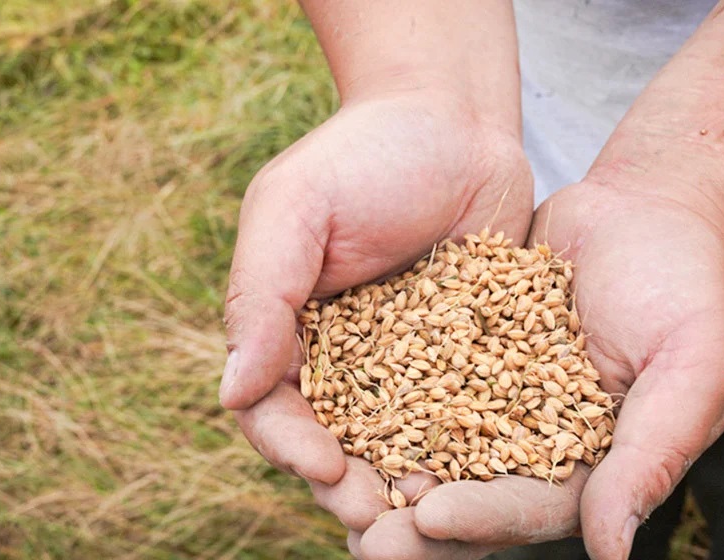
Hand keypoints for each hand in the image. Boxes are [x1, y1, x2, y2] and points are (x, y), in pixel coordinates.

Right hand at [220, 90, 532, 539]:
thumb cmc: (363, 156)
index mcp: (290, 331)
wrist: (453, 124)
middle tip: (379, 520)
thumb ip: (260, 297)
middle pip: (339, 439)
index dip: (293, 447)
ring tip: (436, 518)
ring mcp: (411, 362)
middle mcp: (347, 358)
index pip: (275, 409)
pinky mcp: (470, 355)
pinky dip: (473, 447)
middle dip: (353, 485)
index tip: (326, 467)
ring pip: (403, 440)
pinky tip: (492, 474)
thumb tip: (231, 391)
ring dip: (412, 481)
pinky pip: (468, 411)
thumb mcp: (294, 210)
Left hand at [362, 177, 723, 559]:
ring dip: (384, 468)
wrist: (649, 211)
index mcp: (592, 464)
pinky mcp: (465, 352)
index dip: (481, 517)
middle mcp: (535, 442)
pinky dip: (381, 395)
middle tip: (360, 538)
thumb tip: (612, 553)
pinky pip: (419, 377)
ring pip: (432, 443)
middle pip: (471, 492)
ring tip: (329, 484)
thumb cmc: (687, 287)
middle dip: (415, 519)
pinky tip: (332, 404)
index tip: (428, 517)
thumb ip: (652, 455)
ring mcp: (496, 397)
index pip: (532, 506)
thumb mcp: (690, 369)